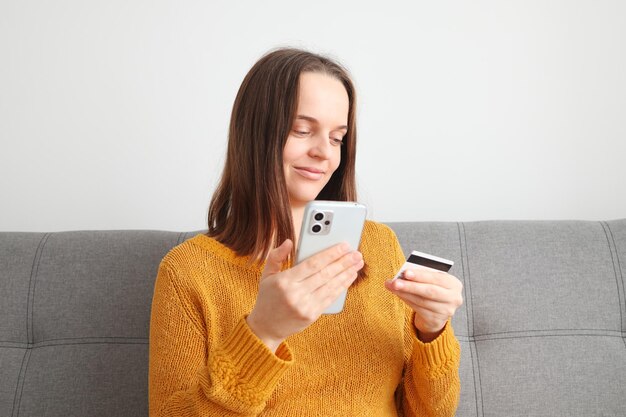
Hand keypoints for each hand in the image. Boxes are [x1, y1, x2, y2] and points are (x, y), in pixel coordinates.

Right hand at [247, 239, 363, 351]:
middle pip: (325, 274)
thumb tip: (289, 242)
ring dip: (347, 273)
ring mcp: (305, 306)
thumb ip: (276, 257)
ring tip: (357, 264)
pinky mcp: (312, 315)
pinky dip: (342, 286)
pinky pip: (330, 298)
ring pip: (331, 286)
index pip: (313, 263)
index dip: (331, 254)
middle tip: (357, 254)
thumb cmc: (267, 298)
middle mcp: (295, 293)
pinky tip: (350, 277)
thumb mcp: (266, 275)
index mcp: (284, 281)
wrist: (266, 327)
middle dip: (344, 262)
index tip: (344, 246)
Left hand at [385, 268, 462, 341]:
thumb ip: (423, 276)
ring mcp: (446, 311)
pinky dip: (406, 300)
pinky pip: (418, 309)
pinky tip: (398, 294)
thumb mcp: (433, 281)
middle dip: (411, 286)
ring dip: (405, 293)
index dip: (421, 276)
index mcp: (454, 284)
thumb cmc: (434, 289)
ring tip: (392, 286)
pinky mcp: (436, 320)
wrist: (438, 311)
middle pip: (430, 291)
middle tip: (395, 282)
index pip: (437, 278)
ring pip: (421, 301)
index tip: (405, 272)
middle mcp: (453, 298)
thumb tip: (404, 274)